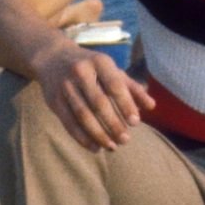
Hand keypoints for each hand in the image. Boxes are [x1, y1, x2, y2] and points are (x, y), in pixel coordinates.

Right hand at [31, 40, 153, 151]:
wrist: (52, 57)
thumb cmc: (91, 67)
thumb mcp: (112, 70)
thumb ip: (132, 88)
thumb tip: (152, 106)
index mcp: (99, 62)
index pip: (114, 85)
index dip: (125, 105)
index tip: (135, 123)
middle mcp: (80, 72)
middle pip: (98, 103)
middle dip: (113, 124)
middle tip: (125, 140)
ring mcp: (65, 86)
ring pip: (83, 115)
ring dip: (98, 134)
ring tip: (112, 147)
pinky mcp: (53, 100)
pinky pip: (68, 122)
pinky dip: (82, 138)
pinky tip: (95, 147)